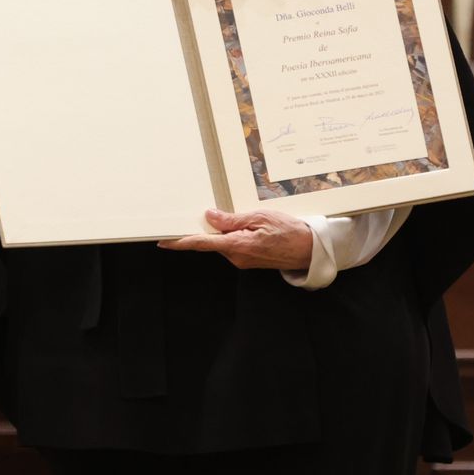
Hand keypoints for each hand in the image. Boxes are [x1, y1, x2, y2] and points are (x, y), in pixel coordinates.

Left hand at [160, 208, 313, 270]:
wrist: (309, 250)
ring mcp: (242, 261)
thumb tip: (209, 217)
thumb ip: (232, 219)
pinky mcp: (248, 261)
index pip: (202, 243)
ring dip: (221, 232)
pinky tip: (241, 226)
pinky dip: (230, 236)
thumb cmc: (289, 231)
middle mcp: (236, 257)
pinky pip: (232, 247)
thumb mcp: (259, 217)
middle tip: (202, 214)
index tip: (164, 241)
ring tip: (237, 217)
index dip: (181, 242)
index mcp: (237, 246)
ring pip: (222, 244)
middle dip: (205, 229)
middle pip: (211, 242)